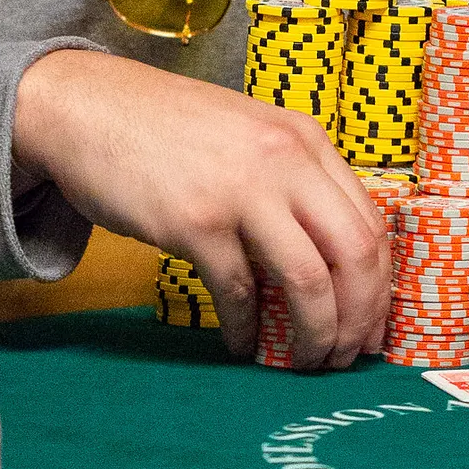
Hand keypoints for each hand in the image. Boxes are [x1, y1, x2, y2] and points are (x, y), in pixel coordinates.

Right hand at [13, 50, 389, 369]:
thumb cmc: (167, 128)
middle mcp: (284, 160)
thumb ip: (292, 181)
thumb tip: (332, 262)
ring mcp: (240, 190)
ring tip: (304, 361)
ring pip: (309, 282)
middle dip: (359, 319)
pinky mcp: (194, 221)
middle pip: (356, 255)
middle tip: (346, 356)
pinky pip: (240, 293)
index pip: (372, 225)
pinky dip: (247, 330)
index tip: (372, 327)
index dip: (380, 289)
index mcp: (305, 139)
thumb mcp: (249, 135)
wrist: (88, 106)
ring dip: (315, 335)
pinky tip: (241, 344)